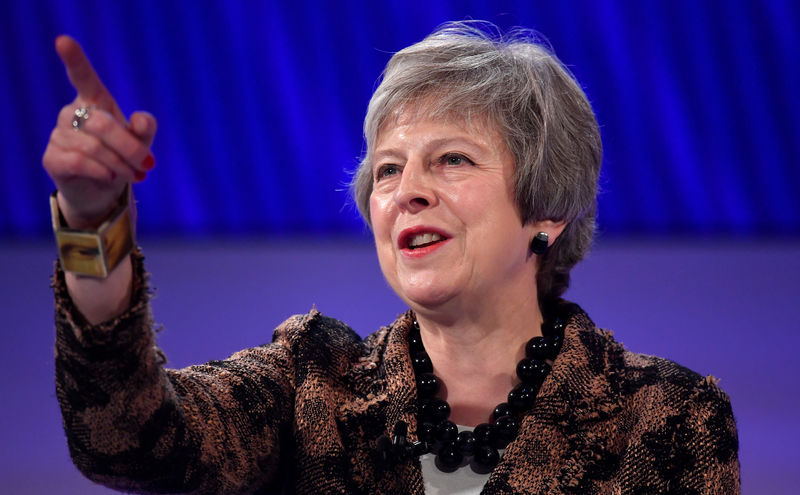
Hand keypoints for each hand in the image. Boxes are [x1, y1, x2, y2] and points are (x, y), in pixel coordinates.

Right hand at [42, 35, 156, 228]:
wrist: (103, 190)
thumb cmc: (122, 158)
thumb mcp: (140, 143)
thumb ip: (144, 129)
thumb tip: (142, 121)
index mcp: (94, 101)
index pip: (82, 76)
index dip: (74, 59)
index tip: (63, 41)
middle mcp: (72, 112)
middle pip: (103, 125)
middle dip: (130, 148)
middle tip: (147, 164)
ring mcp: (58, 134)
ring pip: (94, 147)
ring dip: (120, 165)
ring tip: (132, 174)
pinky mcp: (51, 158)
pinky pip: (80, 162)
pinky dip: (103, 172)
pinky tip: (110, 177)